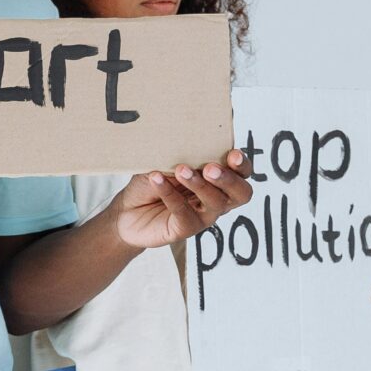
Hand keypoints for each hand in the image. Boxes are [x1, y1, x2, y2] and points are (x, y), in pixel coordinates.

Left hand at [115, 150, 250, 248]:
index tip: (233, 155)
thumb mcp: (166, 162)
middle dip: (229, 179)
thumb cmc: (152, 181)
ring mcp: (203, 216)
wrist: (127, 210)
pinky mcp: (184, 229)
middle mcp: (216, 199)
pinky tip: (156, 178)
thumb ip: (182, 155)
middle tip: (210, 168)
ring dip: (199, 185)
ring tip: (181, 170)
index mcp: (218, 180)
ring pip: (215, 203)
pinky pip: (183, 212)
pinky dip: (169, 193)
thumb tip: (188, 142)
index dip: (242, 165)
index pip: (242, 173)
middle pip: (241, 193)